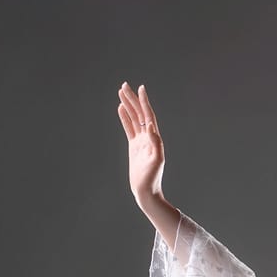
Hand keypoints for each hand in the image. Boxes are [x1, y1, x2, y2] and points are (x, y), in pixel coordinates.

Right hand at [118, 81, 164, 204]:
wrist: (146, 191)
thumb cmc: (152, 178)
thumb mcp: (156, 160)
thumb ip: (155, 143)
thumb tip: (151, 127)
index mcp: (154, 139)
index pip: (149, 116)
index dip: (144, 102)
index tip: (140, 88)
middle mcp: (148, 138)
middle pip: (140, 114)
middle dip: (133, 99)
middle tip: (124, 85)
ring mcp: (141, 141)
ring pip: (134, 119)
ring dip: (128, 105)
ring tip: (121, 92)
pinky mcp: (134, 147)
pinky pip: (129, 128)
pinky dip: (125, 118)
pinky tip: (120, 108)